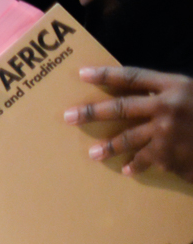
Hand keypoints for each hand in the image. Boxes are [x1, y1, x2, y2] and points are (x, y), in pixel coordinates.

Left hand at [69, 66, 192, 180]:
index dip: (106, 75)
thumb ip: (170, 94)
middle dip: (91, 112)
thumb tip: (140, 96)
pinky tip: (129, 170)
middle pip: (121, 108)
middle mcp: (168, 107)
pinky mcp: (172, 156)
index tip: (81, 73)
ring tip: (94, 154)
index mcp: (176, 85)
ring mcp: (168, 133)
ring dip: (109, 147)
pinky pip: (148, 160)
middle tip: (67, 117)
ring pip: (129, 139)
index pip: (133, 77)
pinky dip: (138, 165)